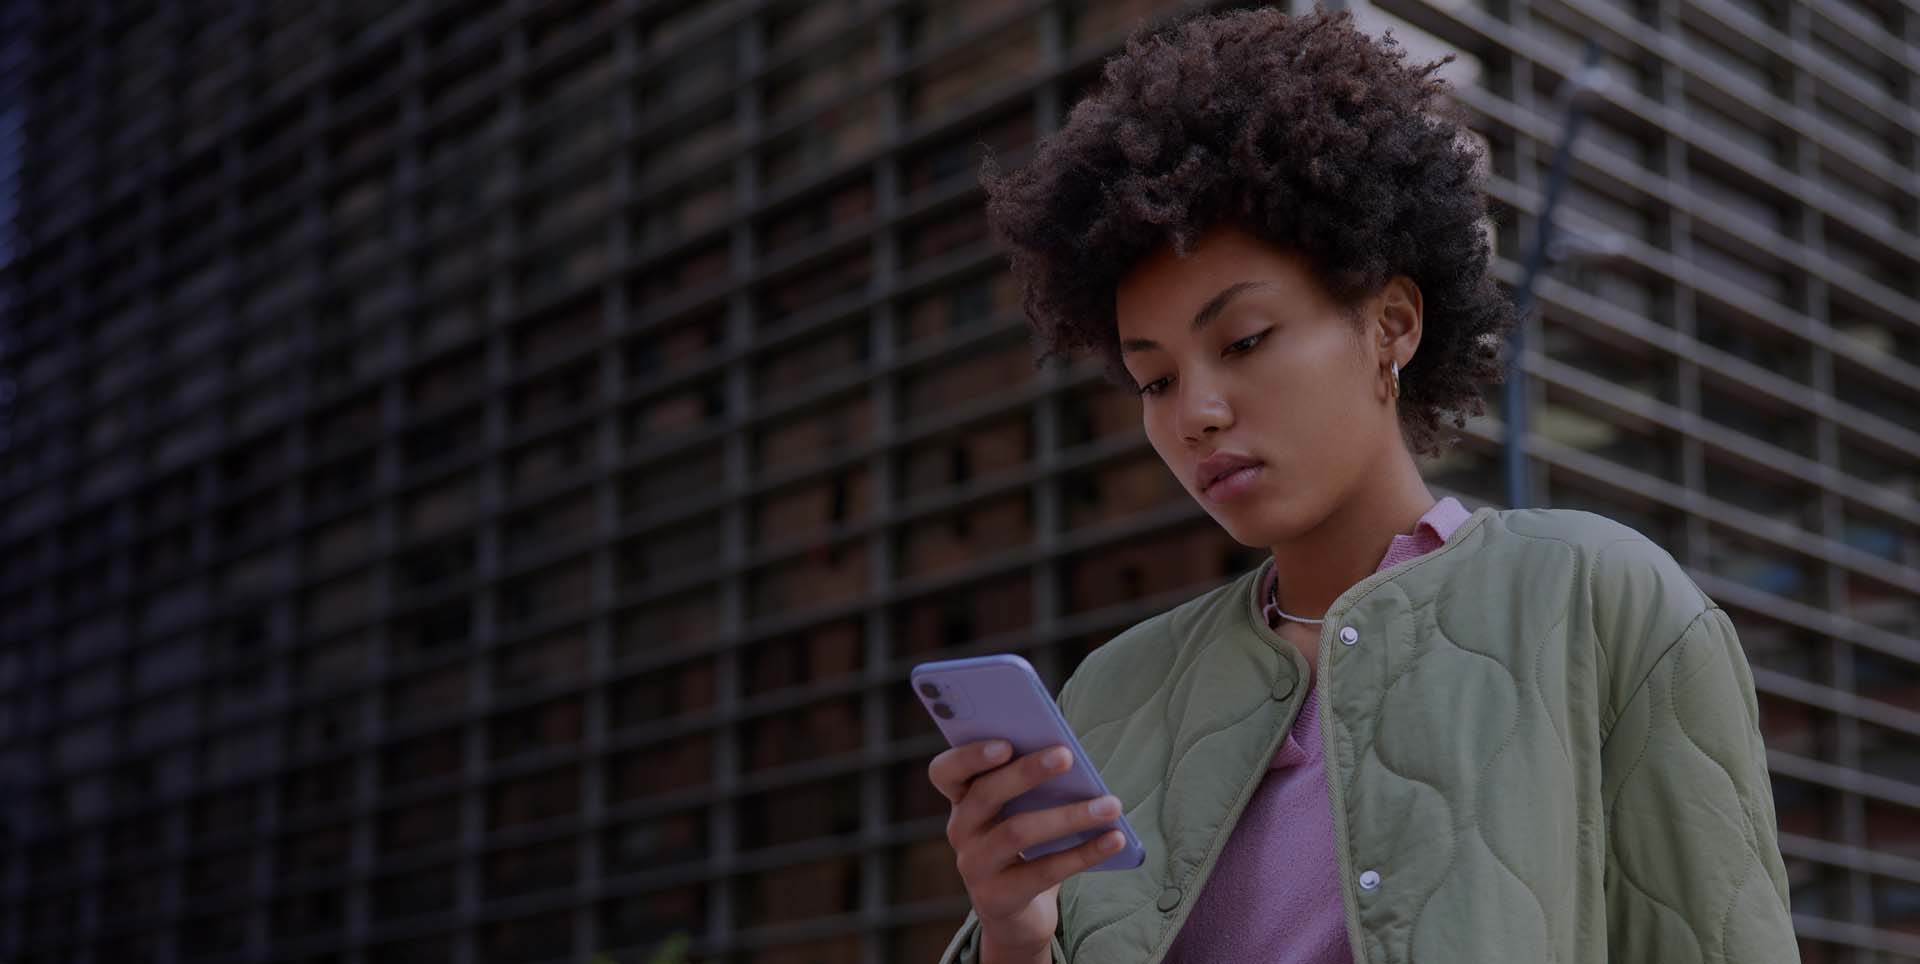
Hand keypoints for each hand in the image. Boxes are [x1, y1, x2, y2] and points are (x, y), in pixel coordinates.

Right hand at [929, 739, 1126, 956]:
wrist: (1015, 917)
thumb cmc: (1023, 849)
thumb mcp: (1019, 813)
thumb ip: (1031, 786)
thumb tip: (1070, 757)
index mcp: (962, 799)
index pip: (945, 771)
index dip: (970, 755)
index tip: (1006, 742)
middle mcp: (960, 830)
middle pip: (985, 794)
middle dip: (1027, 772)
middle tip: (1067, 755)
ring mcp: (974, 866)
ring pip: (1018, 832)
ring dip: (1069, 815)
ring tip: (1111, 805)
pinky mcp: (998, 898)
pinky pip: (1044, 871)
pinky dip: (1084, 854)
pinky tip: (1114, 839)